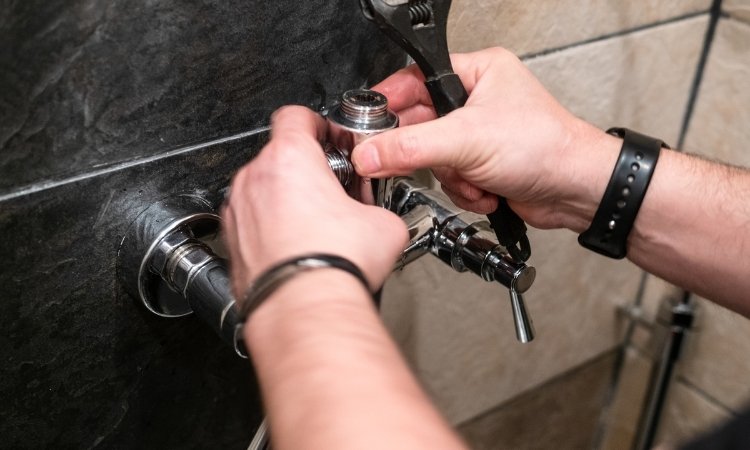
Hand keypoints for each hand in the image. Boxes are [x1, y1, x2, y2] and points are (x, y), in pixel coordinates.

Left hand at [222, 106, 407, 299]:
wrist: (304, 308)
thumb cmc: (333, 264)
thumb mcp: (383, 223)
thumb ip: (375, 204)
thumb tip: (377, 214)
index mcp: (290, 158)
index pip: (297, 115)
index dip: (318, 124)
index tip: (331, 141)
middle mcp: (256, 178)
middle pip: (280, 155)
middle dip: (307, 169)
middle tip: (332, 191)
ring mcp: (238, 210)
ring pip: (264, 189)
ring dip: (286, 198)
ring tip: (315, 225)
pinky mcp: (231, 241)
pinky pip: (252, 221)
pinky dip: (270, 227)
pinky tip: (296, 247)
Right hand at [351, 47, 615, 229]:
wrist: (576, 191)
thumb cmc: (547, 147)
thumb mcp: (467, 140)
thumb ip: (411, 146)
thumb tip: (370, 152)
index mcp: (477, 72)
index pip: (414, 81)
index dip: (391, 104)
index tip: (370, 125)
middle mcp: (476, 100)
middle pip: (419, 126)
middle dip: (431, 154)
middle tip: (427, 162)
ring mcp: (478, 135)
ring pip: (432, 158)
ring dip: (452, 177)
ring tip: (475, 176)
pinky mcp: (481, 165)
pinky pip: (449, 178)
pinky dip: (464, 191)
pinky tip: (486, 190)